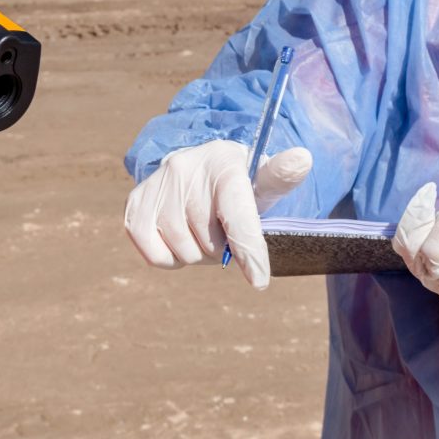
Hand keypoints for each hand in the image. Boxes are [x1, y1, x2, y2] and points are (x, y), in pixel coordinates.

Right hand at [124, 140, 312, 288]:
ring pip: (185, 253)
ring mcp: (157, 186)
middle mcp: (185, 170)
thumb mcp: (262, 179)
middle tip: (222, 230)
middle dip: (222, 248)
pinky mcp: (135, 205)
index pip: (237, 215)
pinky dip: (170, 258)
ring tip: (200, 229)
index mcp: (224, 165)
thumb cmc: (236, 182)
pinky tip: (178, 237)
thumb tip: (303, 159)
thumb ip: (281, 177)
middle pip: (212, 244)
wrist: (196, 167)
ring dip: (197, 253)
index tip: (259, 280)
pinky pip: (156, 256)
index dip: (249, 251)